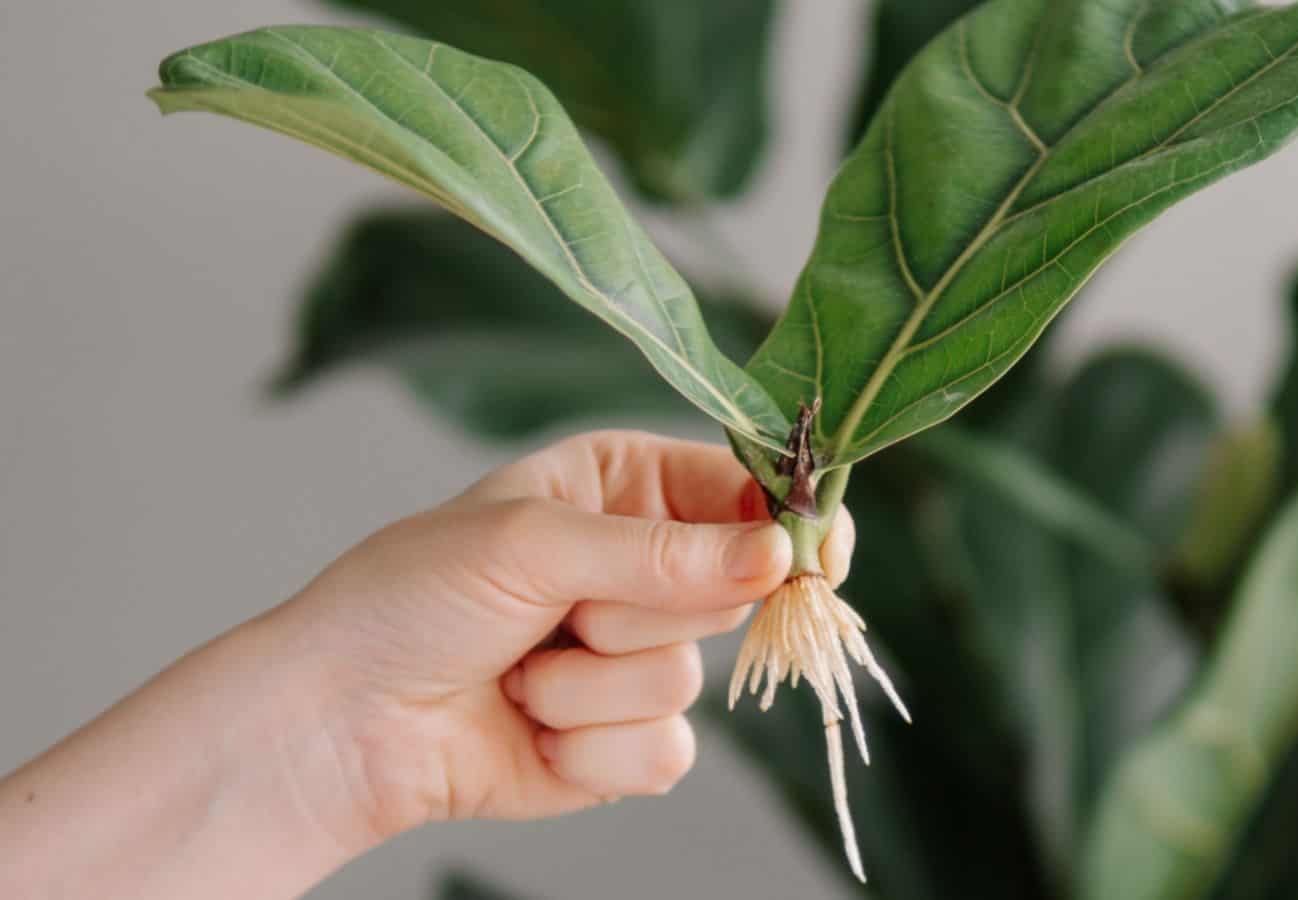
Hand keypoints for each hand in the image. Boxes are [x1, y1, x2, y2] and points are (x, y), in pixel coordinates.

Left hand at [264, 430, 853, 844]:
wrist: (339, 721)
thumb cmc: (411, 599)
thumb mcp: (533, 543)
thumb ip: (660, 552)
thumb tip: (776, 553)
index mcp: (623, 485)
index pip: (744, 491)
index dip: (789, 521)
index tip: (817, 556)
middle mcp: (641, 566)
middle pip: (732, 592)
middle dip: (642, 613)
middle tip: (563, 610)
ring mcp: (633, 656)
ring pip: (691, 680)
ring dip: (591, 685)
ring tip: (520, 669)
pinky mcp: (621, 739)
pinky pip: (664, 753)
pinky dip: (589, 749)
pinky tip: (529, 726)